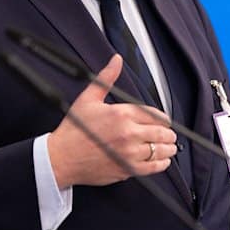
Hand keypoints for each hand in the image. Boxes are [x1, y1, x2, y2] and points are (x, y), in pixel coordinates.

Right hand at [47, 54, 177, 187]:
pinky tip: (162, 161)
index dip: (163, 119)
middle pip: (161, 133)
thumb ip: (107, 78)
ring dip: (168, 148)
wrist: (60, 158)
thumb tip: (116, 60)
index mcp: (122, 114)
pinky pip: (153, 167)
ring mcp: (128, 153)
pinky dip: (161, 164)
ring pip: (160, 150)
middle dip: (168, 134)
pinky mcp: (127, 169)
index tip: (164, 122)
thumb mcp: (88, 98)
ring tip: (169, 147)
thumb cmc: (73, 131)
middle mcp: (128, 133)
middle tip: (169, 135)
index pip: (155, 115)